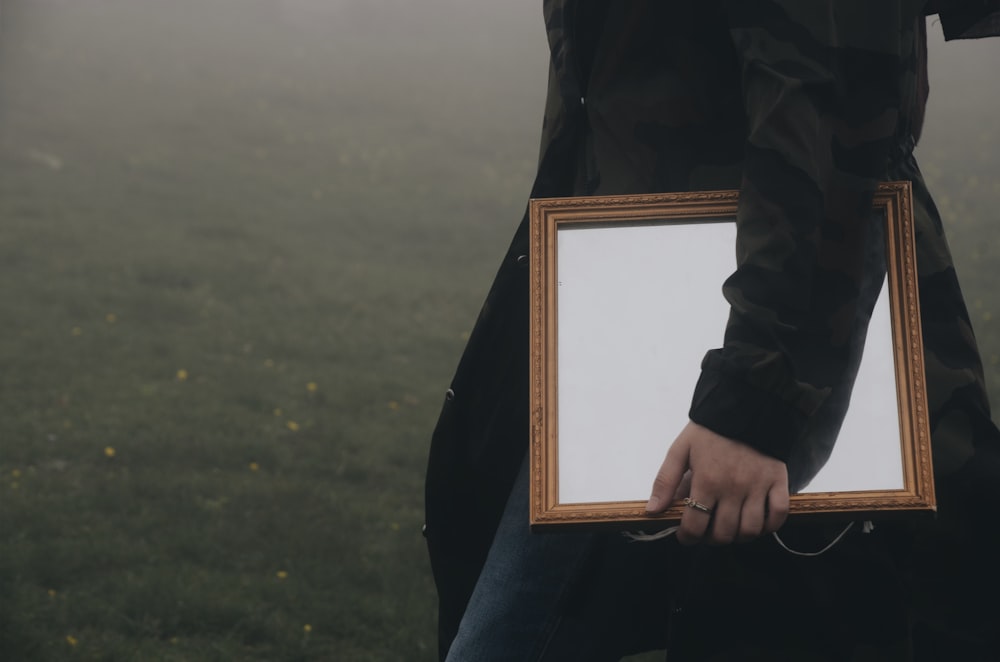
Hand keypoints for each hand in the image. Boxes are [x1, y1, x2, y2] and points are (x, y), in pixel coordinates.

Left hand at [645, 421, 788, 544]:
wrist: (745, 406)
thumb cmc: (709, 430)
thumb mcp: (680, 450)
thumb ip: (665, 481)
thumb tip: (653, 510)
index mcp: (706, 481)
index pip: (695, 525)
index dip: (687, 537)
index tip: (685, 536)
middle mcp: (733, 488)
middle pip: (723, 533)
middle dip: (710, 539)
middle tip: (706, 532)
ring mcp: (758, 487)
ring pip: (750, 530)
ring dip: (738, 536)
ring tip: (729, 528)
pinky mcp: (778, 482)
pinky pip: (779, 515)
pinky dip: (769, 526)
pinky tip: (756, 522)